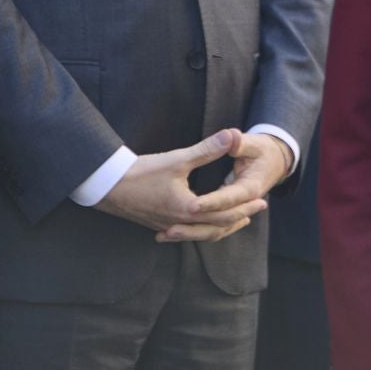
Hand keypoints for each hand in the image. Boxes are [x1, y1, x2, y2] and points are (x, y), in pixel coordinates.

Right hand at [98, 129, 266, 240]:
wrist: (107, 187)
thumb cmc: (141, 172)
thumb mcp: (177, 158)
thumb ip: (207, 149)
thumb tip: (231, 135)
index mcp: (189, 209)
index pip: (226, 211)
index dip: (246, 204)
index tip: (262, 199)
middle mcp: (181, 223)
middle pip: (218, 227)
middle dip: (240, 218)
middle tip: (257, 210)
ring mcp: (169, 227)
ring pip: (203, 234)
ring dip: (222, 227)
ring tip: (237, 221)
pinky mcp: (159, 226)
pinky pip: (188, 234)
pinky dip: (203, 231)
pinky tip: (202, 226)